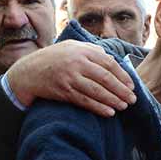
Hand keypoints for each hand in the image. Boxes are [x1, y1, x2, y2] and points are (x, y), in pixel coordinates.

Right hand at [6, 40, 135, 116]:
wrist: (28, 72)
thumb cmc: (53, 59)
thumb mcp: (71, 47)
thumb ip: (91, 51)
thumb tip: (112, 59)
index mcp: (81, 50)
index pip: (108, 63)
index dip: (122, 76)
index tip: (132, 86)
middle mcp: (76, 63)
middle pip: (105, 78)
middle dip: (121, 90)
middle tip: (132, 99)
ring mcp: (69, 78)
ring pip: (96, 91)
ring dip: (112, 100)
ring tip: (124, 106)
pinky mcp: (63, 91)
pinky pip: (85, 101)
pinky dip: (98, 107)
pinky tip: (109, 112)